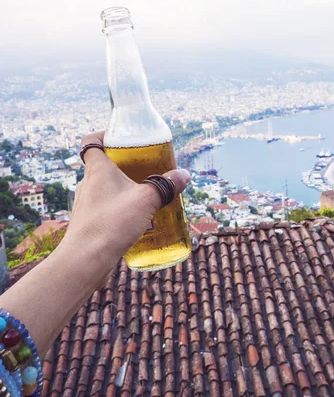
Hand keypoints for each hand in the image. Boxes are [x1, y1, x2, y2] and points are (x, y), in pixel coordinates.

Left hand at [65, 131, 190, 263]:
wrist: (85, 260)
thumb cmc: (111, 223)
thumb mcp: (146, 200)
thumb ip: (165, 186)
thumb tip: (184, 175)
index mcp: (97, 170)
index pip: (91, 142)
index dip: (104, 136)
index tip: (121, 138)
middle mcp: (87, 184)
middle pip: (103, 165)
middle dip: (124, 165)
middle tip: (144, 169)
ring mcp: (86, 204)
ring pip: (105, 188)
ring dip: (122, 189)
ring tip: (143, 197)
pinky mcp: (88, 223)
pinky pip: (105, 208)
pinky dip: (118, 209)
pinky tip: (135, 221)